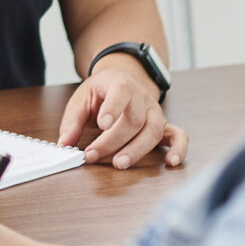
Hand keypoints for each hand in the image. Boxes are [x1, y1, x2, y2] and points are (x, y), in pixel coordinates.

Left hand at [58, 65, 184, 168]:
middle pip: (133, 120)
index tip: (102, 124)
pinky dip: (179, 149)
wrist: (124, 81)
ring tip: (119, 164)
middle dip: (112, 141)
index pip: (120, 93)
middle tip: (93, 155)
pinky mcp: (164, 126)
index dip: (113, 109)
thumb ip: (72, 120)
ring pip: (153, 131)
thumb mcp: (82, 98)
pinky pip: (179, 136)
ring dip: (136, 150)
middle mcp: (142, 98)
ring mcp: (155, 112)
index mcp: (120, 85)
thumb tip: (65, 143)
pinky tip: (170, 162)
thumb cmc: (102, 93)